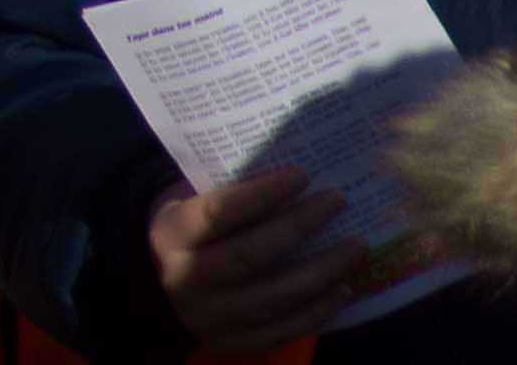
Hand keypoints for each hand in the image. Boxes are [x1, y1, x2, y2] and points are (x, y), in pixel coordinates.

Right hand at [147, 167, 390, 348]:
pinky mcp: (234, 342)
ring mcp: (210, 318)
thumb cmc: (188, 228)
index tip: (301, 175)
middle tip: (337, 200)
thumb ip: (227, 191)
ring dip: (322, 271)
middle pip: (250, 256)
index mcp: (171, 236)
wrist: (161, 282)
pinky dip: (318, 311)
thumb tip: (291, 175)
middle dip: (299, 226)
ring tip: (356, 246)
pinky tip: (343, 289)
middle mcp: (186, 280)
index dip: (262, 194)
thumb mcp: (189, 201)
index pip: (218, 213)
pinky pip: (283, 331)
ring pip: (274, 297)